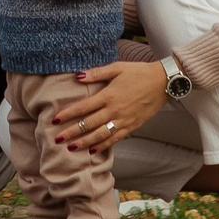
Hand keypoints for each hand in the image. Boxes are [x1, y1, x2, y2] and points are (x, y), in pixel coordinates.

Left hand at [53, 59, 169, 154]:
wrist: (163, 82)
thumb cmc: (139, 72)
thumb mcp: (117, 68)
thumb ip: (96, 73)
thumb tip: (77, 76)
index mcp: (109, 95)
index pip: (83, 107)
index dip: (68, 114)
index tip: (55, 120)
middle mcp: (115, 110)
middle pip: (89, 124)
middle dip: (72, 132)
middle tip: (57, 139)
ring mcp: (124, 120)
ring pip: (101, 135)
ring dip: (85, 142)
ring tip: (71, 148)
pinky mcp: (132, 126)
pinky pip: (115, 138)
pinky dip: (104, 145)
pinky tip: (93, 150)